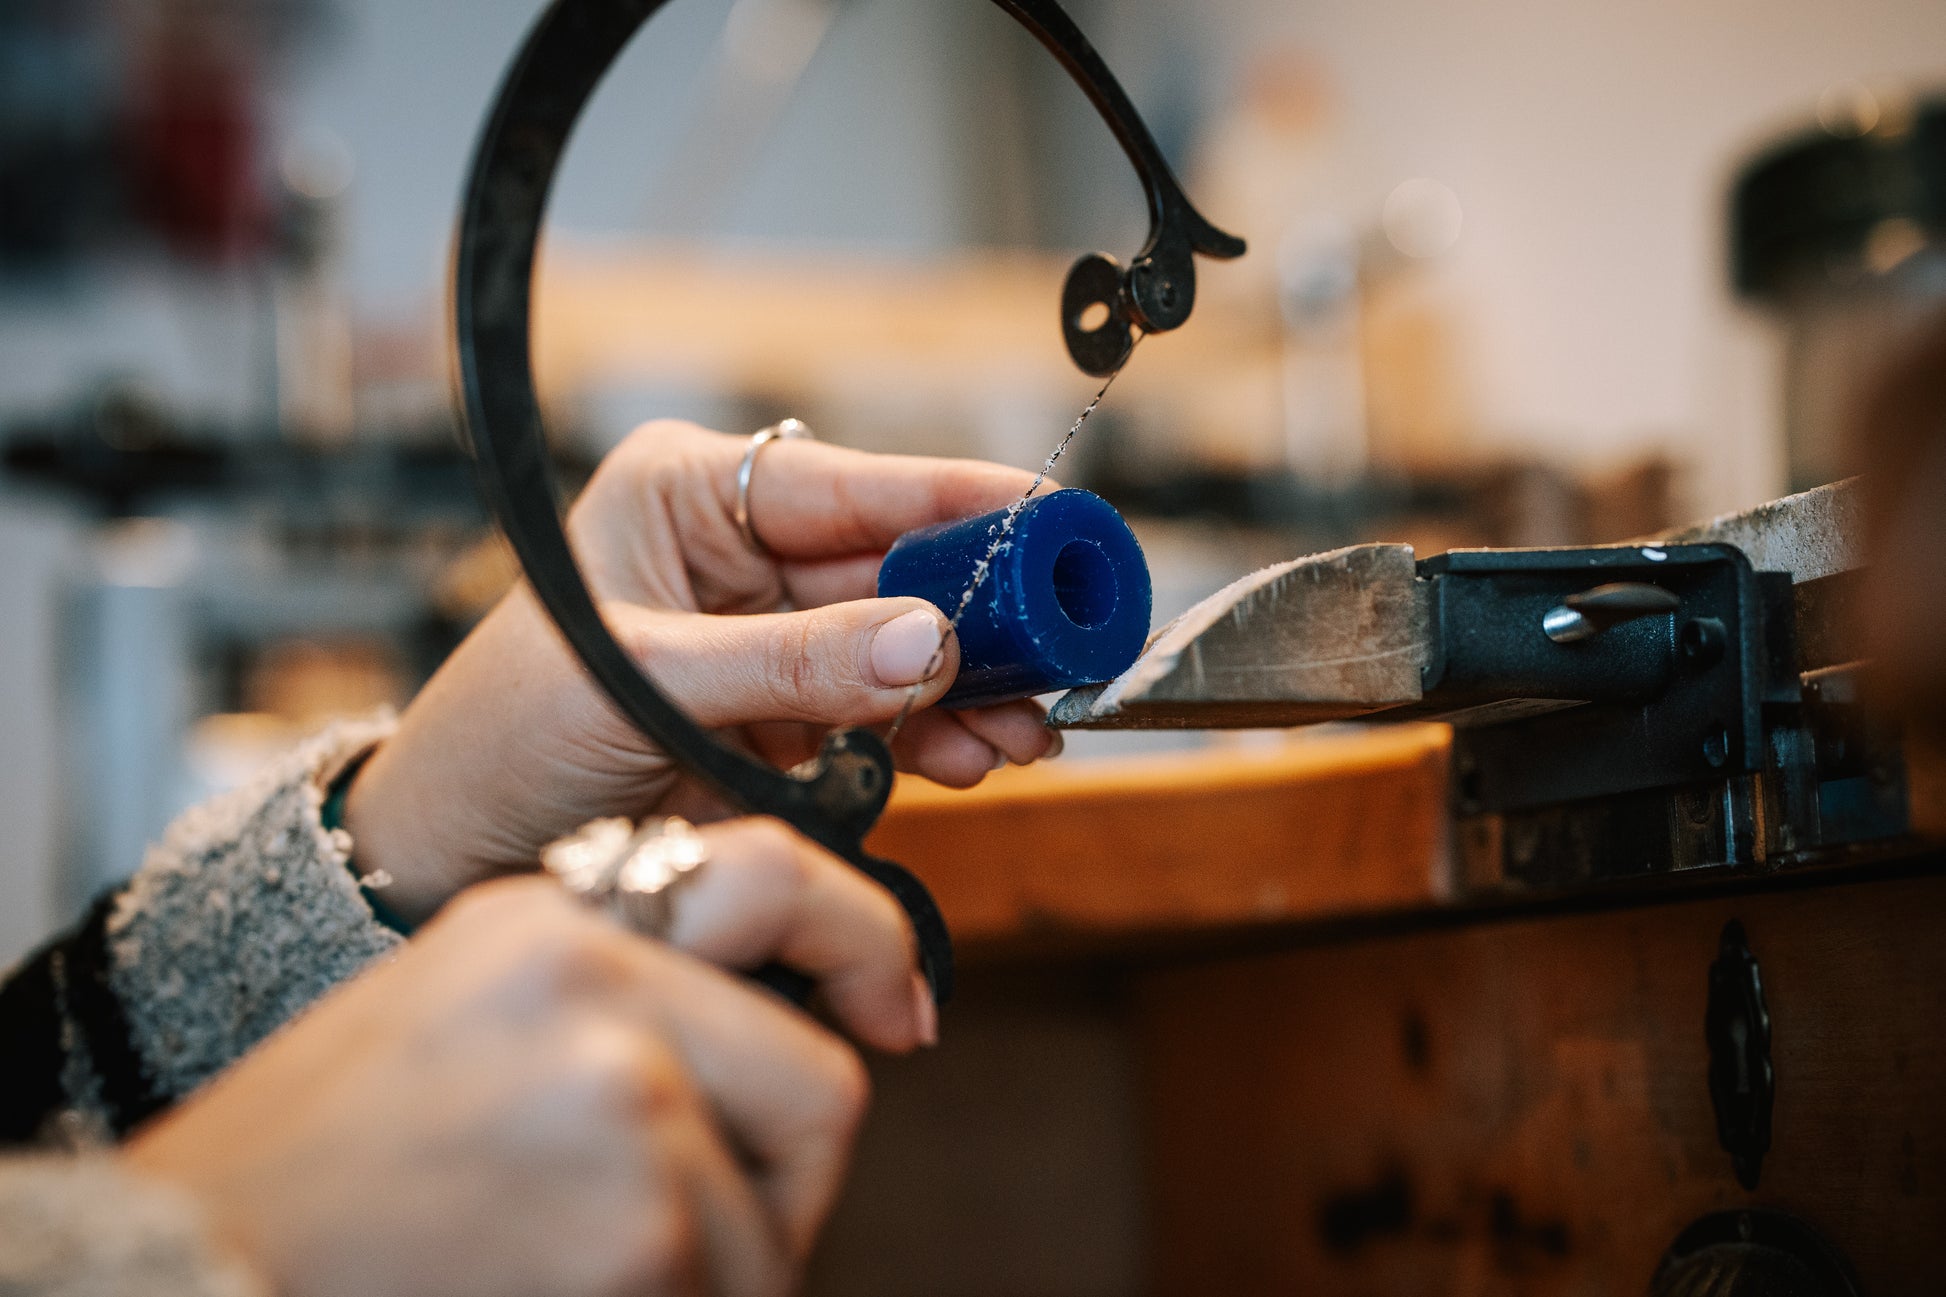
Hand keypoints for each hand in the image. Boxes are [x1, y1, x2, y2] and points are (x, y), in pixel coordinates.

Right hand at [126, 860, 914, 1296]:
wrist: (200, 1258)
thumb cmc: (325, 1162)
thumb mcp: (468, 1006)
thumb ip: (615, 985)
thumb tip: (764, 1012)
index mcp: (549, 917)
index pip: (777, 874)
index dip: (868, 942)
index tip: (903, 1008)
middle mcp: (600, 980)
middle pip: (820, 1082)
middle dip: (790, 1176)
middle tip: (725, 1232)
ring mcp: (626, 1096)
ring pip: (774, 1211)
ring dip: (718, 1267)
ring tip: (586, 1269)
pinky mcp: (640, 1225)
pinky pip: (736, 1286)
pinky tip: (566, 1293)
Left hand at [347, 420, 1061, 921]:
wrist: (454, 852)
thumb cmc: (501, 736)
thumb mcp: (642, 683)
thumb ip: (788, 663)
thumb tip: (930, 640)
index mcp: (688, 495)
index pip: (848, 482)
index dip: (955, 498)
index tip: (1046, 517)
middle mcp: (739, 555)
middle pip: (898, 565)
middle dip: (982, 615)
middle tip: (1058, 651)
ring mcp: (769, 637)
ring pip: (908, 644)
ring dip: (974, 687)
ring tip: (1025, 728)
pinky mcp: (787, 712)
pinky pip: (889, 712)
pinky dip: (940, 736)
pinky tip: (975, 757)